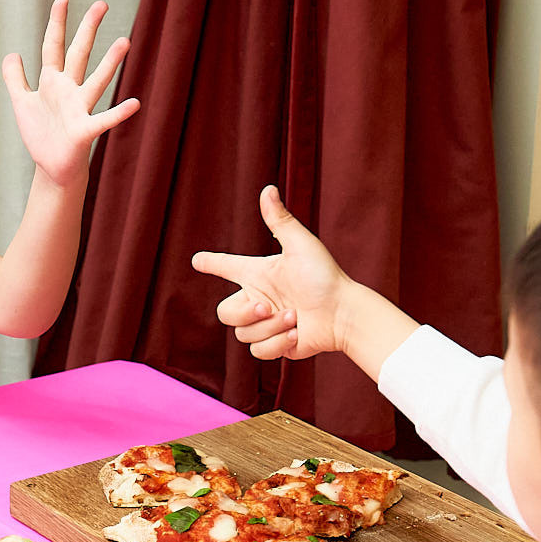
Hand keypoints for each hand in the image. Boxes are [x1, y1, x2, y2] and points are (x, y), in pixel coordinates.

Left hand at [1, 0, 139, 186]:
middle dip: (88, 29)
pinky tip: (135, 104)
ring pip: (96, 81)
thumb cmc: (41, 135)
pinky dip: (119, 113)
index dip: (57, 23)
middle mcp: (69, 90)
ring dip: (110, 63)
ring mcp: (79, 109)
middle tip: (102, 4)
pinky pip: (103, 120)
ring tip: (125, 42)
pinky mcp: (84, 131)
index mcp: (53, 82)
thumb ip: (15, 78)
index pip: (54, 46)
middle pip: (79, 54)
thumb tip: (12, 53)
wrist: (52, 168)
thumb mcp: (22, 103)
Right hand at [192, 187, 351, 360]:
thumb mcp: (300, 246)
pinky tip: (297, 333)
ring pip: (243, 334)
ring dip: (271, 326)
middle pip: (225, 313)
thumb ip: (280, 221)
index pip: (228, 267)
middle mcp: (259, 300)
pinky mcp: (275, 345)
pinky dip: (278, 343)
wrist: (343, 313)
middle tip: (266, 305)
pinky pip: (258, 351)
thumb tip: (268, 189)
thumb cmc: (325, 276)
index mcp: (260, 275)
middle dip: (245, 312)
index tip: (197, 260)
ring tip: (295, 317)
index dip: (212, 263)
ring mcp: (266, 325)